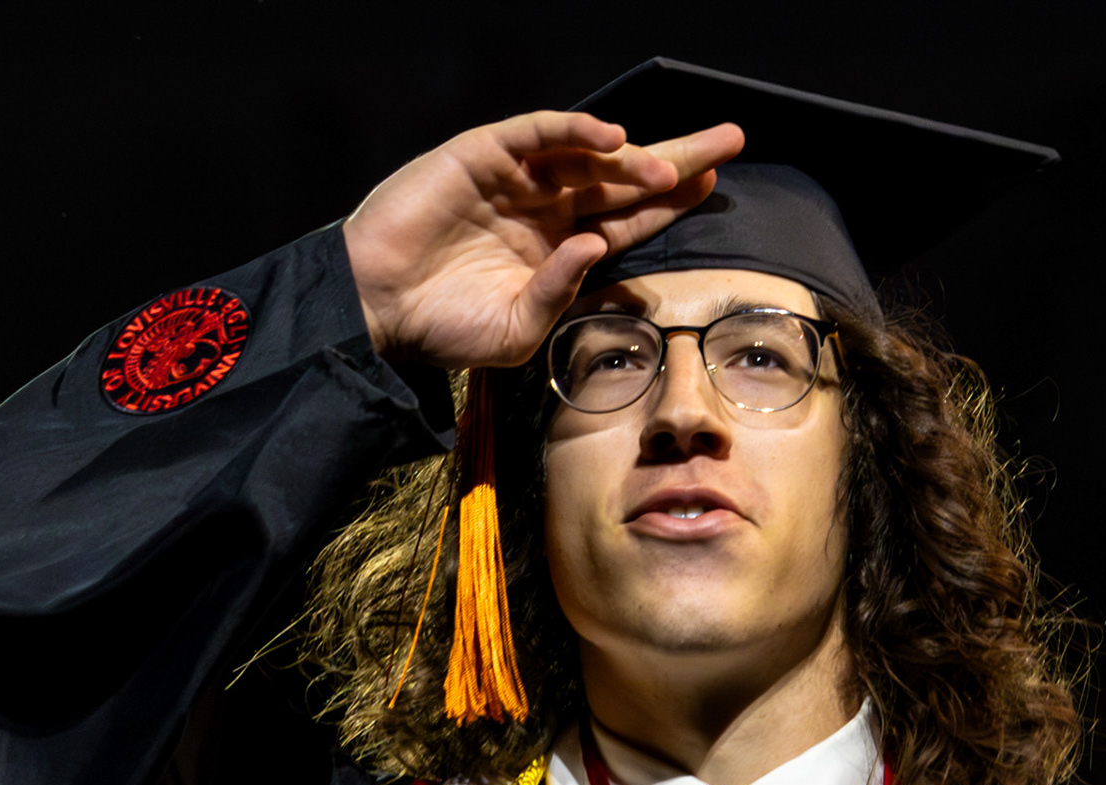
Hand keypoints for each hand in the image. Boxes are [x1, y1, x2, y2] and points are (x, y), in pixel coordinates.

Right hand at [343, 112, 743, 368]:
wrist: (376, 311)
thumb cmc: (443, 328)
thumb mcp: (516, 332)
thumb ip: (558, 295)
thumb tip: (597, 248)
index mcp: (560, 249)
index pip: (629, 217)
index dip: (671, 201)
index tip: (714, 187)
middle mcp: (545, 207)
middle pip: (623, 175)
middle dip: (677, 159)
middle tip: (729, 141)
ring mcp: (515, 179)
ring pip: (587, 154)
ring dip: (634, 157)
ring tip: (676, 168)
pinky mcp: (481, 156)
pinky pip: (536, 134)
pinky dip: (573, 130)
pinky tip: (611, 138)